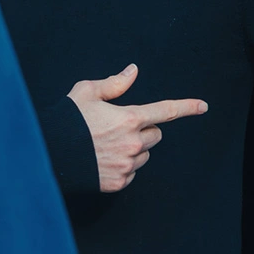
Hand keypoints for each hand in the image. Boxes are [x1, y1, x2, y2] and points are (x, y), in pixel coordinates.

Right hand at [66, 64, 207, 192]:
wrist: (50, 152)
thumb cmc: (68, 119)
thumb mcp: (87, 92)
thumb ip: (114, 83)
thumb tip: (133, 71)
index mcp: (129, 118)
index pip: (165, 111)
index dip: (186, 107)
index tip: (203, 106)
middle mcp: (133, 143)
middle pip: (155, 135)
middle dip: (144, 129)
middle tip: (120, 126)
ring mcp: (127, 165)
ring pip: (145, 155)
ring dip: (135, 148)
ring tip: (107, 143)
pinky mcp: (119, 182)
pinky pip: (132, 172)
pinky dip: (123, 165)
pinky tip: (103, 158)